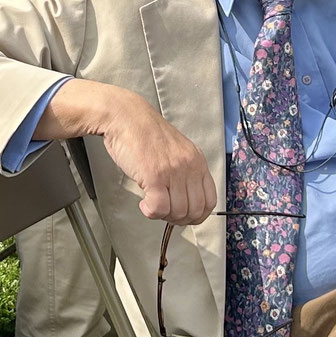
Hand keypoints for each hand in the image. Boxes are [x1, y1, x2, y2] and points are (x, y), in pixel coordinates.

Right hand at [93, 85, 215, 224]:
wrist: (125, 117)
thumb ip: (183, 173)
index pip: (209, 200)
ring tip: (151, 204)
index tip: (183, 215)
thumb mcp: (175, 151)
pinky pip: (159, 208)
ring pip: (177, 212)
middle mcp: (189, 167)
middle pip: (195, 211)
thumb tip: (183, 200)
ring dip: (162, 214)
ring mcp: (173, 172)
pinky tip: (144, 204)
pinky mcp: (155, 176)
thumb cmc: (144, 133)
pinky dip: (151, 212)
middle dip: (178, 218)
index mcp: (197, 161)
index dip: (197, 215)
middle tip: (164, 212)